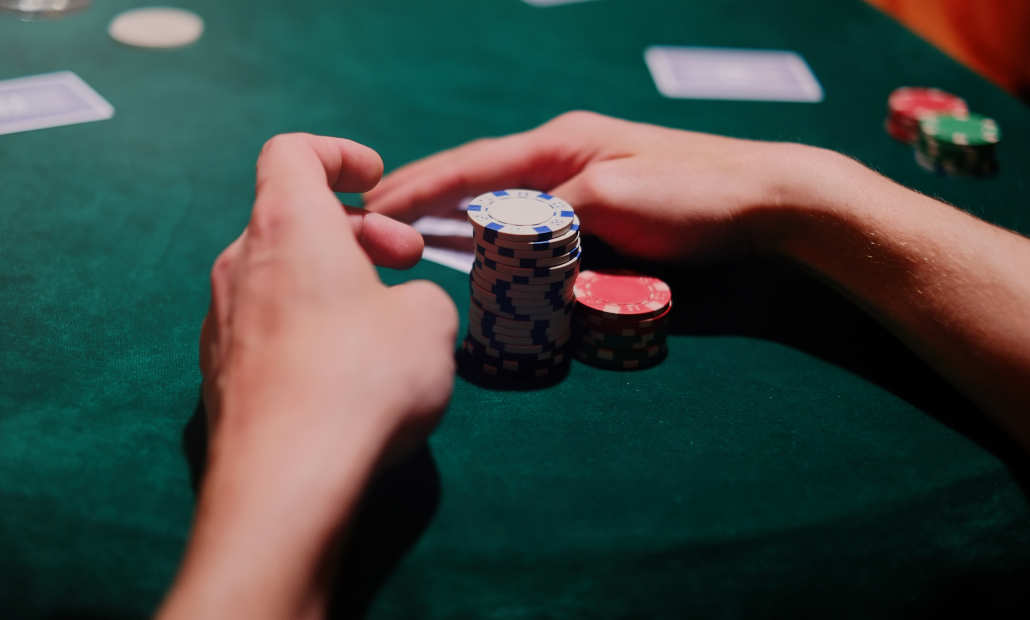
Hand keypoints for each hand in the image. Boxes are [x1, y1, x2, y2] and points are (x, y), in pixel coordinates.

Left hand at [163, 133, 457, 618]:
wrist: (287, 481)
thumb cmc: (365, 376)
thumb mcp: (429, 320)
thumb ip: (417, 295)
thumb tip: (395, 309)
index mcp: (288, 225)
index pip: (292, 152)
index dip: (339, 154)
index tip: (376, 180)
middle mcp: (240, 263)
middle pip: (293, 217)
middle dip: (358, 230)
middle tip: (407, 264)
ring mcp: (220, 322)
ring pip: (280, 275)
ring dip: (334, 281)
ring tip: (384, 324)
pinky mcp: (218, 377)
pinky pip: (268, 327)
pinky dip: (308, 327)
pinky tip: (344, 374)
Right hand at [363, 110, 822, 259]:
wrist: (767, 198)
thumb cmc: (694, 195)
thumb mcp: (615, 199)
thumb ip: (554, 216)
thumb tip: (507, 240)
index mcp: (560, 142)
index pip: (473, 164)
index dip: (420, 185)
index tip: (372, 204)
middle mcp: (564, 153)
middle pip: (479, 173)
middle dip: (426, 193)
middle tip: (375, 217)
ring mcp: (583, 177)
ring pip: (503, 193)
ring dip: (456, 209)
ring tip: (412, 228)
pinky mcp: (601, 204)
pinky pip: (532, 214)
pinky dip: (496, 226)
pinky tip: (483, 240)